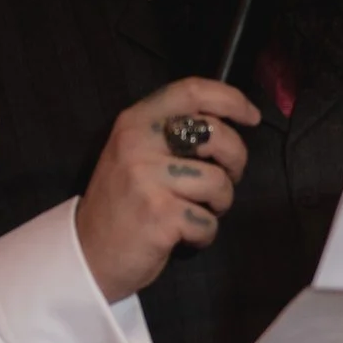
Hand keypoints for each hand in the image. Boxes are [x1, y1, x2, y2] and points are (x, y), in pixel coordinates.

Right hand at [73, 78, 258, 301]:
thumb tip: (226, 125)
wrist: (90, 250)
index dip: (231, 100)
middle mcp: (138, 142)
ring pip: (218, 182)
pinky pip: (209, 221)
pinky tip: (183, 235)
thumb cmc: (125, 202)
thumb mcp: (138, 154)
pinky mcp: (159, 214)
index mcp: (135, 121)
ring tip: (195, 212)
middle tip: (224, 180)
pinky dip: (204, 234)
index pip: (191, 92)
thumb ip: (172, 134)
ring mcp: (147, 178)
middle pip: (216, 135)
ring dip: (219, 205)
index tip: (252, 116)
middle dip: (236, 160)